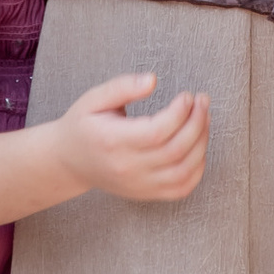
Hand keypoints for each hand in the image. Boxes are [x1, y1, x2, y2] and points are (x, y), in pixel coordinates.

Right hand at [57, 72, 211, 202]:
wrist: (70, 162)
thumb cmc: (83, 126)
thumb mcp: (94, 99)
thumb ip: (122, 87)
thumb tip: (152, 80)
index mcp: (112, 142)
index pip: (157, 132)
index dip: (180, 113)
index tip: (187, 96)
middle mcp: (127, 168)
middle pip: (175, 150)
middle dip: (197, 123)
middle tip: (202, 101)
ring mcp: (138, 184)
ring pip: (184, 170)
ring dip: (202, 143)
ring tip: (203, 119)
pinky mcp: (147, 193)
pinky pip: (182, 188)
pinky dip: (198, 168)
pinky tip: (198, 146)